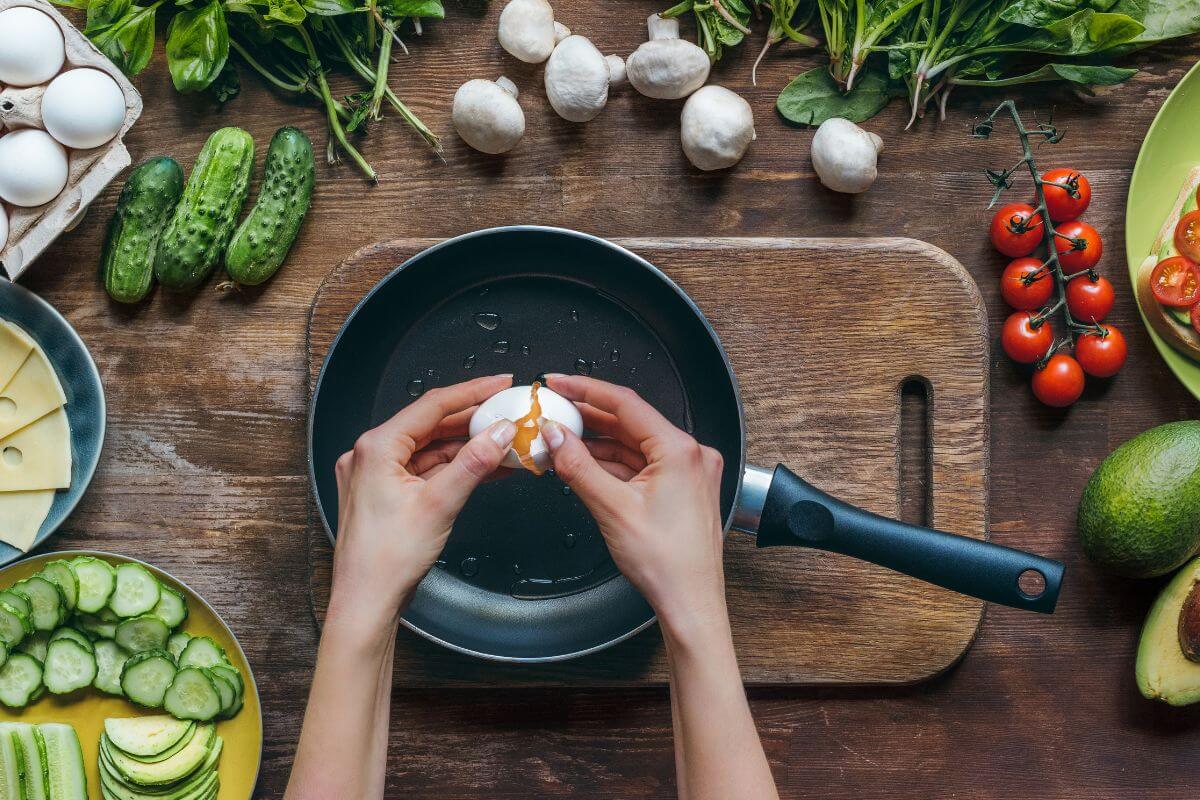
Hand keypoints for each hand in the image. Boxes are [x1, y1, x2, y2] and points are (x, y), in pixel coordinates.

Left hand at [329, 375, 516, 632]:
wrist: (367, 602)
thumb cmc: (386, 560)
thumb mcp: (440, 504)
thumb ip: (474, 462)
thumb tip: (500, 433)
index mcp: (377, 447)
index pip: (432, 405)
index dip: (472, 392)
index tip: (501, 384)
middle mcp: (372, 455)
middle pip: (432, 425)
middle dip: (473, 421)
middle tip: (509, 413)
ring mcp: (377, 475)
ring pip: (431, 449)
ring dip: (468, 446)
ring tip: (506, 442)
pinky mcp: (386, 494)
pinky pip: (426, 470)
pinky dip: (455, 468)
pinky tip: (485, 467)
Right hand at [541, 375, 727, 639]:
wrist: (691, 603)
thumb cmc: (667, 564)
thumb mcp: (612, 509)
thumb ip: (578, 466)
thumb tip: (555, 435)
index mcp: (680, 450)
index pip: (625, 403)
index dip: (585, 390)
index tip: (558, 383)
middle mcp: (690, 454)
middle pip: (630, 421)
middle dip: (588, 416)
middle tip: (552, 408)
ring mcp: (688, 471)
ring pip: (634, 443)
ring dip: (597, 440)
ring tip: (560, 436)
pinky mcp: (682, 488)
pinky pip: (641, 463)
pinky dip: (612, 462)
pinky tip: (584, 461)